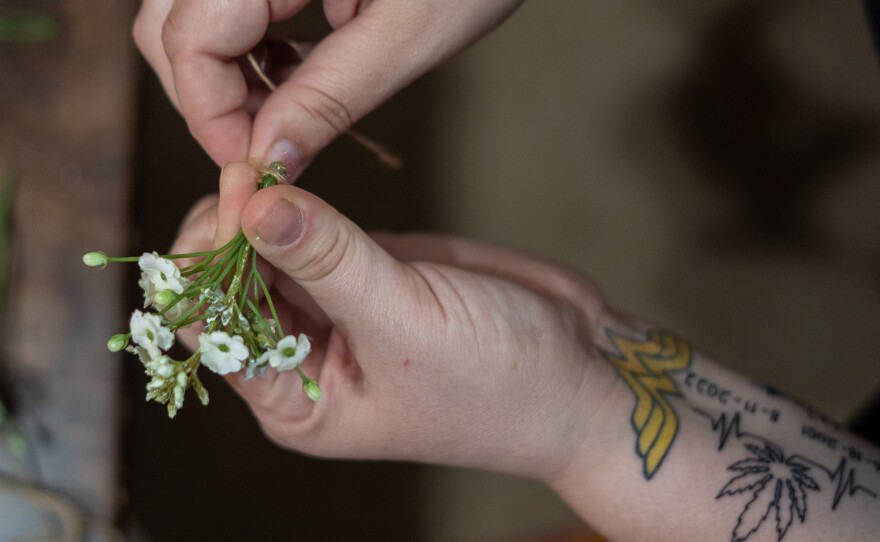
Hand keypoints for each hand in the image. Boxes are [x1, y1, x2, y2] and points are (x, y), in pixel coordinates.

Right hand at [133, 0, 523, 169]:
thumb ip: (331, 97)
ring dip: (228, 79)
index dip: (210, 114)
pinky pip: (234, 9)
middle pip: (172, 27)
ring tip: (289, 114)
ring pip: (193, 21)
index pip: (186, 37)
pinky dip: (254, 53)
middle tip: (269, 149)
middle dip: (210, 99)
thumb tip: (269, 162)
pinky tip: (300, 74)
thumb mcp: (408, 34)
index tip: (255, 169)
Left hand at [170, 162, 617, 481]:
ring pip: (262, 251)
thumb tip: (255, 205)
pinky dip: (298, 203)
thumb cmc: (501, 381)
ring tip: (272, 166)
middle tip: (255, 173)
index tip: (240, 202)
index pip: (213, 331)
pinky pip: (309, 231)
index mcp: (298, 400)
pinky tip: (295, 177)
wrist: (579, 372)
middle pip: (226, 284)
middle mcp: (303, 357)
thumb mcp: (410, 326)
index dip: (211, 264)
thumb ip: (330, 263)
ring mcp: (334, 309)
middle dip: (231, 227)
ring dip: (261, 209)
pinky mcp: (366, 270)